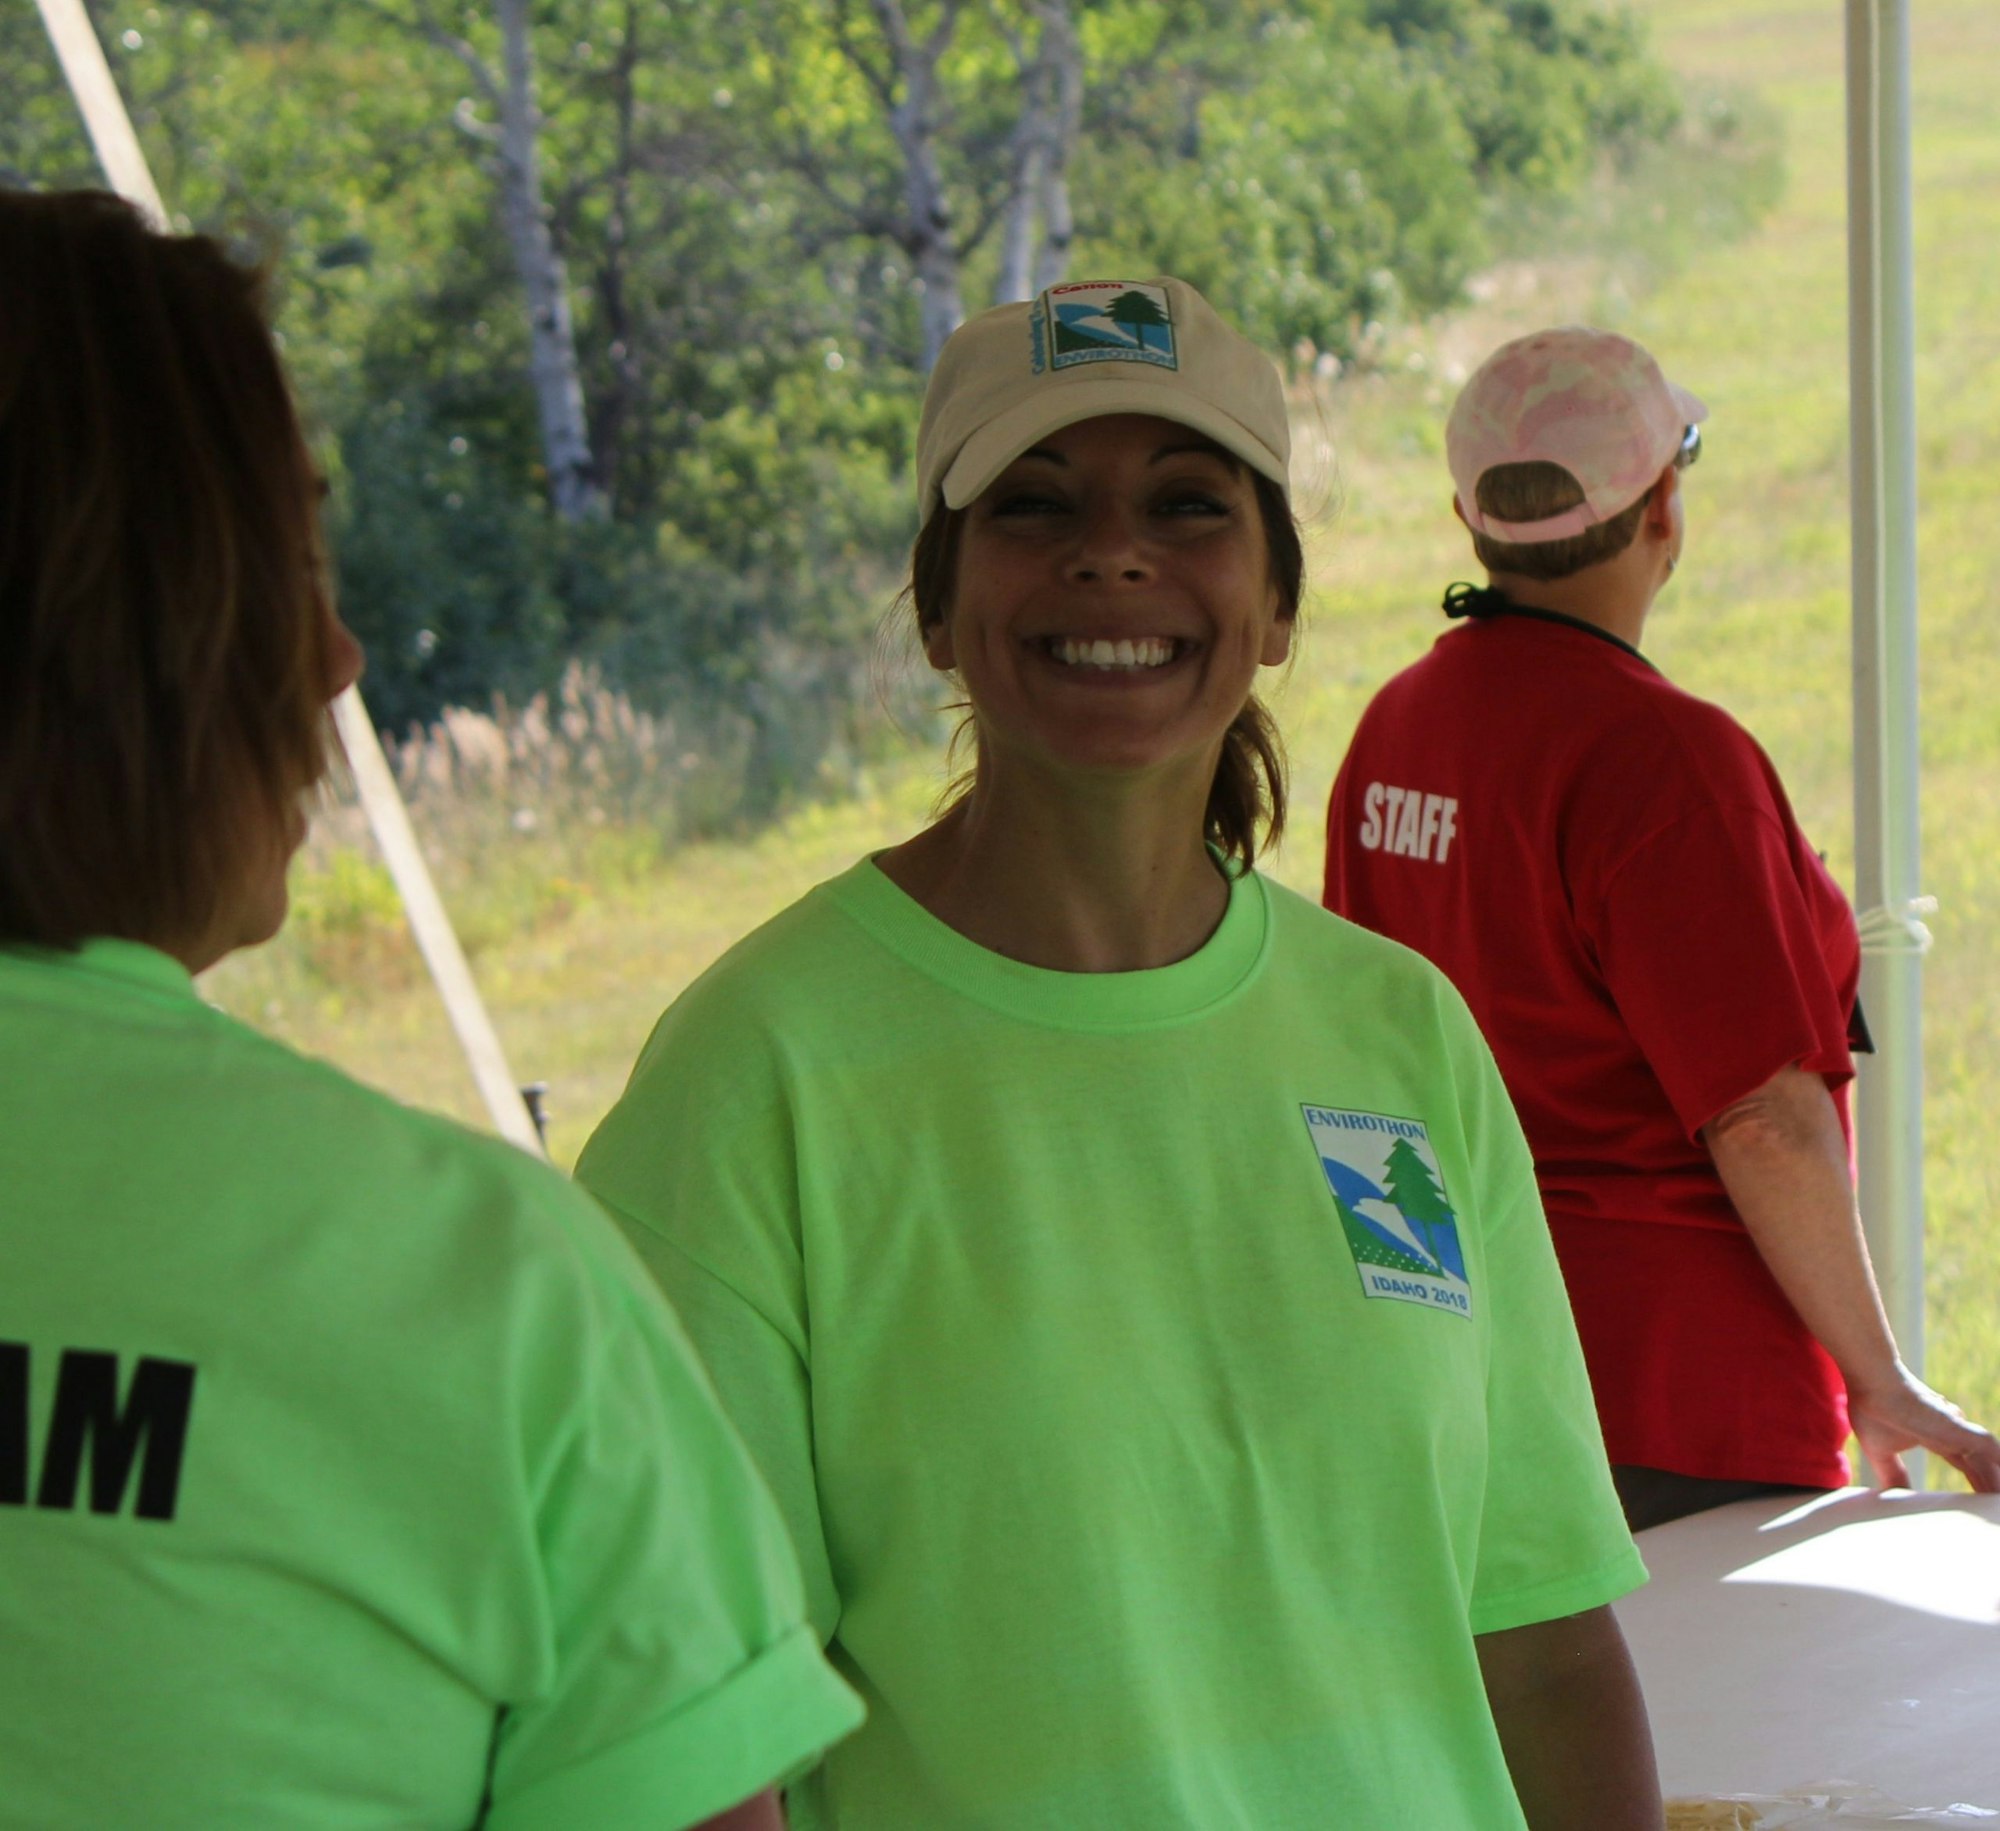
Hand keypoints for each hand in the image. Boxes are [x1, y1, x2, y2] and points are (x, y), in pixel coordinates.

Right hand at [1847, 1366, 1999, 1490]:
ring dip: (1997, 1483)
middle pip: (1982, 1467)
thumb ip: (1891, 1473)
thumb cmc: (1872, 1410)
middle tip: (1997, 1506)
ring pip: (1990, 1464)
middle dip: (1992, 1486)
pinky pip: (1992, 1450)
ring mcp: (1957, 1430)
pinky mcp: (1959, 1428)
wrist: (1871, 1382)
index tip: (1983, 1500)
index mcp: (1936, 1438)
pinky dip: (1999, 1463)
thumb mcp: (1880, 1451)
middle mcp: (1952, 1434)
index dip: (1978, 1482)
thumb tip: (1892, 1496)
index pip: (1966, 1464)